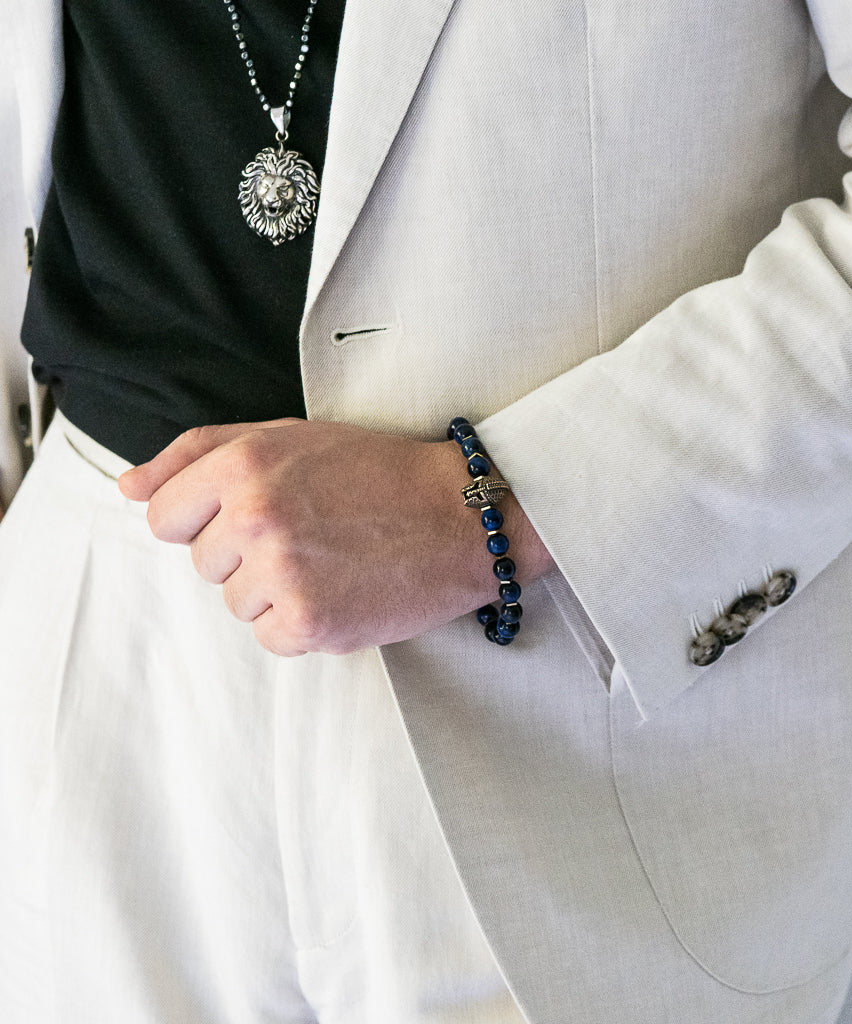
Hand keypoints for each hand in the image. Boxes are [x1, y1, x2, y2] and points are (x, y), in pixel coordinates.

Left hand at [119, 419, 552, 655]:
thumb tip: (128, 488)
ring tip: (334, 560)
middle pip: (202, 563)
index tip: (254, 515)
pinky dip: (303, 622)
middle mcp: (255, 517)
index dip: (206, 517)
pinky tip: (344, 591)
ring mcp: (281, 574)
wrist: (462, 515)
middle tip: (313, 532)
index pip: (164, 515)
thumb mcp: (290, 437)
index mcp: (244, 464)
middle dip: (247, 552)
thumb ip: (199, 453)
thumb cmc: (380, 472)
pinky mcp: (309, 624)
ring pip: (237, 602)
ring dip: (276, 589)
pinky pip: (270, 636)